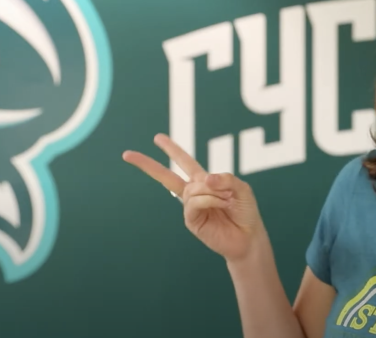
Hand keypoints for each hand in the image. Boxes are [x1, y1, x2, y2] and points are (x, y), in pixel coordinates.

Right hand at [122, 133, 263, 261]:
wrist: (248, 237)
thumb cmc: (245, 211)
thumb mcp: (241, 188)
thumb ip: (226, 179)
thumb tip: (205, 179)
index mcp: (204, 181)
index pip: (185, 162)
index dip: (172, 149)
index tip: (157, 138)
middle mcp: (194, 193)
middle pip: (167, 176)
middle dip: (148, 164)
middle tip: (127, 154)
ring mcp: (190, 207)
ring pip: (192, 189)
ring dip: (212, 192)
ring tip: (227, 200)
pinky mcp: (191, 220)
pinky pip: (193, 202)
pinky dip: (208, 200)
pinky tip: (220, 204)